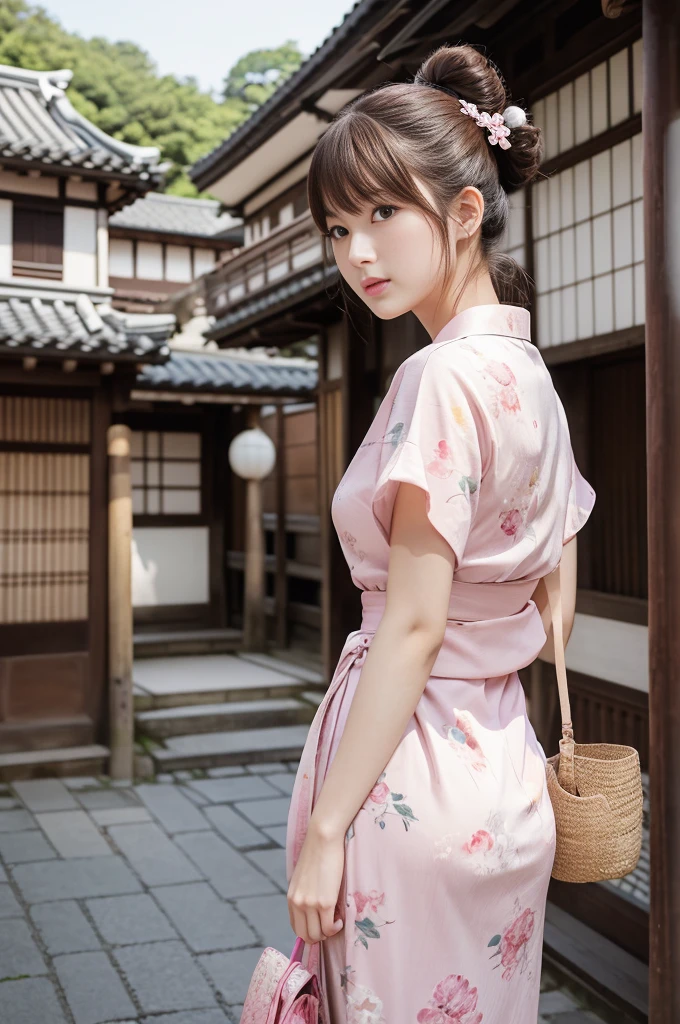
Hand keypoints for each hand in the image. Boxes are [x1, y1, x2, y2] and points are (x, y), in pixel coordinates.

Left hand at [287, 821, 344, 944]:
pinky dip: (336, 928)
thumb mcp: (303, 877)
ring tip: (336, 922)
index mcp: (291, 897)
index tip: (320, 925)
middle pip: (305, 936)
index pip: (296, 927)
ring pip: (317, 935)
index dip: (309, 930)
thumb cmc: (316, 853)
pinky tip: (341, 920)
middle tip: (330, 926)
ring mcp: (310, 904)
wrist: (323, 838)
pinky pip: (329, 928)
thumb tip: (313, 907)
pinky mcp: (325, 903)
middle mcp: (298, 903)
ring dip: (328, 933)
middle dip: (318, 936)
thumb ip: (305, 893)